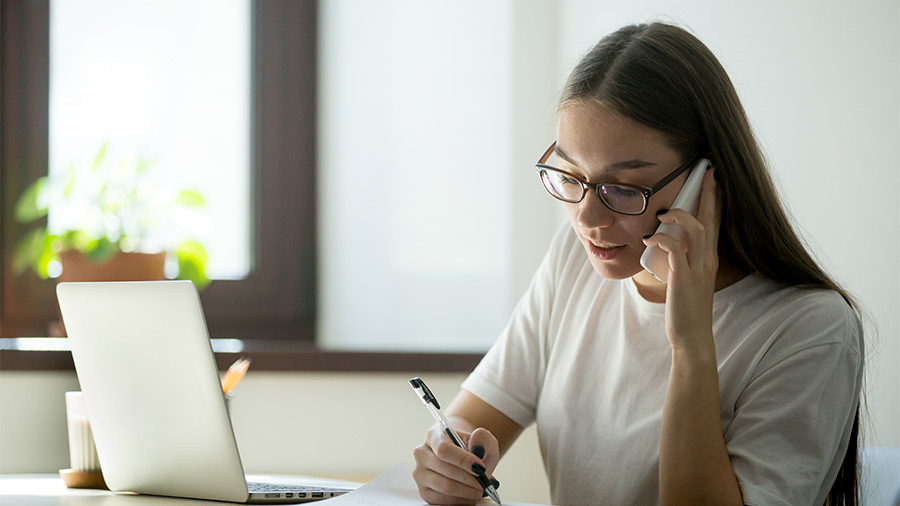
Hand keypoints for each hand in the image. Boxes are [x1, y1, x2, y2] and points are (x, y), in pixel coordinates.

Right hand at [413, 425, 498, 504]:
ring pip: (444, 486)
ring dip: (467, 491)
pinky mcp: (424, 492)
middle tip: (484, 482)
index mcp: (433, 436)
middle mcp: (422, 454)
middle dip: (469, 478)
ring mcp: (421, 474)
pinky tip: (470, 495)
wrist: (462, 457)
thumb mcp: (482, 439)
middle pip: (444, 469)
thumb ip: (483, 438)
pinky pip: (443, 500)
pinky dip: (461, 500)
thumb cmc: (470, 448)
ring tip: (480, 489)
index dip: (463, 460)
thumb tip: (476, 446)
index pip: (443, 449)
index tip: (480, 467)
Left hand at [642, 168, 720, 351]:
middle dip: (708, 195)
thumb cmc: (686, 307)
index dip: (714, 201)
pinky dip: (662, 241)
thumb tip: (667, 242)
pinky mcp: (684, 279)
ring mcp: (697, 269)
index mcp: (708, 258)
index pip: (715, 223)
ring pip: (697, 231)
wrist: (692, 336)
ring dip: (680, 217)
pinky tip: (650, 241)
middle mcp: (707, 260)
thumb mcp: (686, 277)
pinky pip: (675, 251)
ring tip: (663, 214)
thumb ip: (682, 258)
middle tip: (706, 173)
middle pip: (711, 220)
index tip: (713, 180)